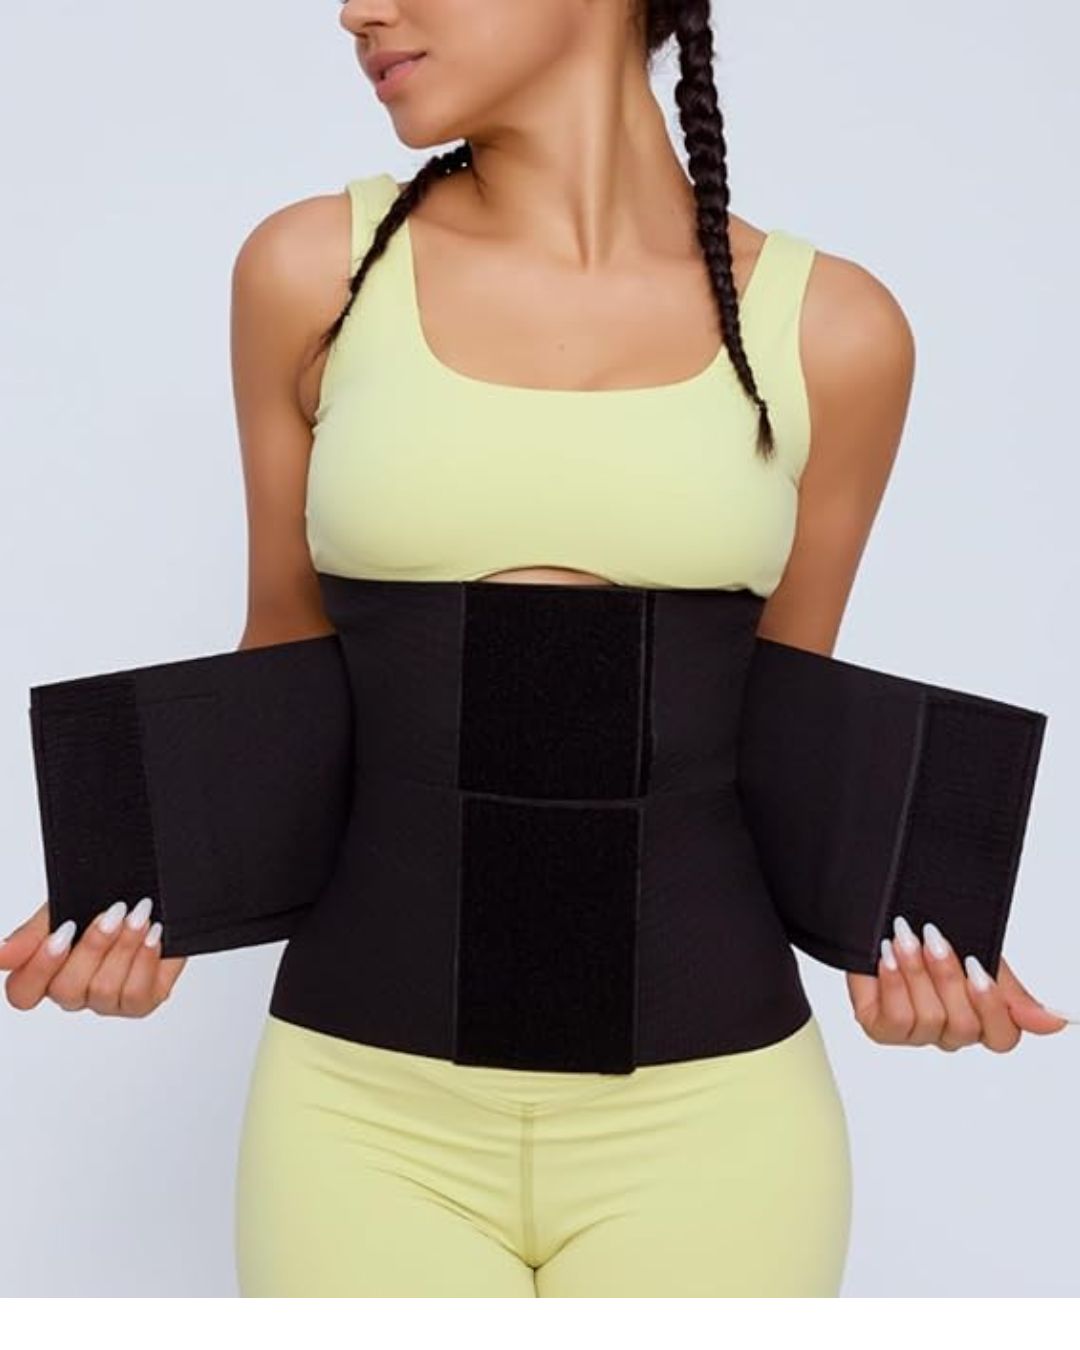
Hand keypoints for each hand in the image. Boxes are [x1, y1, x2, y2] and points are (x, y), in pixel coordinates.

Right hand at [1, 899, 185, 1017]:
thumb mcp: (65, 906)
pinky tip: (153, 935)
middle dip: (93, 946)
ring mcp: (106, 1001)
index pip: (23, 993)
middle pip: (66, 990)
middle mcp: (75, 991)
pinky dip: (145, 959)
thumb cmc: (109, 897)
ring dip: (124, 945)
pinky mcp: (141, 1002)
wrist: (160, 889)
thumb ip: (32, 934)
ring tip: (139, 915)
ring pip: (102, 991)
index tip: (60, 934)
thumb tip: (0, 955)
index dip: (39, 968)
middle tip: (112, 912)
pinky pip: (136, 995)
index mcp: (48, 971)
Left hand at [846, 914, 1073, 1051]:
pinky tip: (887, 957)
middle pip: (964, 1026)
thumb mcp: (979, 954)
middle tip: (934, 937)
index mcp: (978, 1016)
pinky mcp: (882, 1029)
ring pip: (929, 1020)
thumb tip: (1057, 1022)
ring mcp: (915, 1033)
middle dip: (948, 975)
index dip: (992, 1006)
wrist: (881, 913)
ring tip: (904, 937)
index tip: (978, 967)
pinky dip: (894, 982)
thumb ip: (1013, 992)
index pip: (1002, 1037)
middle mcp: (948, 1031)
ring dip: (916, 971)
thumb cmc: (930, 934)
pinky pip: (897, 1020)